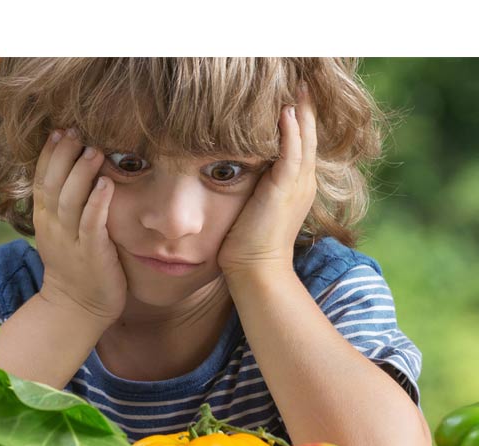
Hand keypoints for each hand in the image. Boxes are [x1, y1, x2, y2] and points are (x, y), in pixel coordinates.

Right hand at [32, 128, 126, 328]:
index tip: (59, 130)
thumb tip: (77, 170)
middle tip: (75, 130)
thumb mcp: (61, 232)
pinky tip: (106, 184)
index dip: (49, 154)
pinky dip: (97, 203)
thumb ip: (65, 204)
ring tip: (93, 150)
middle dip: (63, 155)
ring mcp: (71, 241)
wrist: (77, 308)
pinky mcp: (91, 253)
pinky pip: (91, 224)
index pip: (41, 179)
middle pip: (52, 184)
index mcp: (45, 219)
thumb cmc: (75, 266)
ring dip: (81, 173)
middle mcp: (53, 227)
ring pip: (70, 200)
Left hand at [218, 82, 317, 279]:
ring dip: (300, 110)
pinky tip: (286, 111)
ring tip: (295, 84)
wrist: (255, 269)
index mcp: (296, 184)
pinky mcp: (286, 190)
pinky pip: (293, 153)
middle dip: (304, 105)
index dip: (298, 117)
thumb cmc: (247, 243)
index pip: (301, 141)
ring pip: (304, 137)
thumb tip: (235, 166)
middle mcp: (303, 181)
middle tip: (299, 79)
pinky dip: (291, 131)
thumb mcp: (253, 205)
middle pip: (308, 133)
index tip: (290, 93)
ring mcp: (298, 185)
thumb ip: (253, 184)